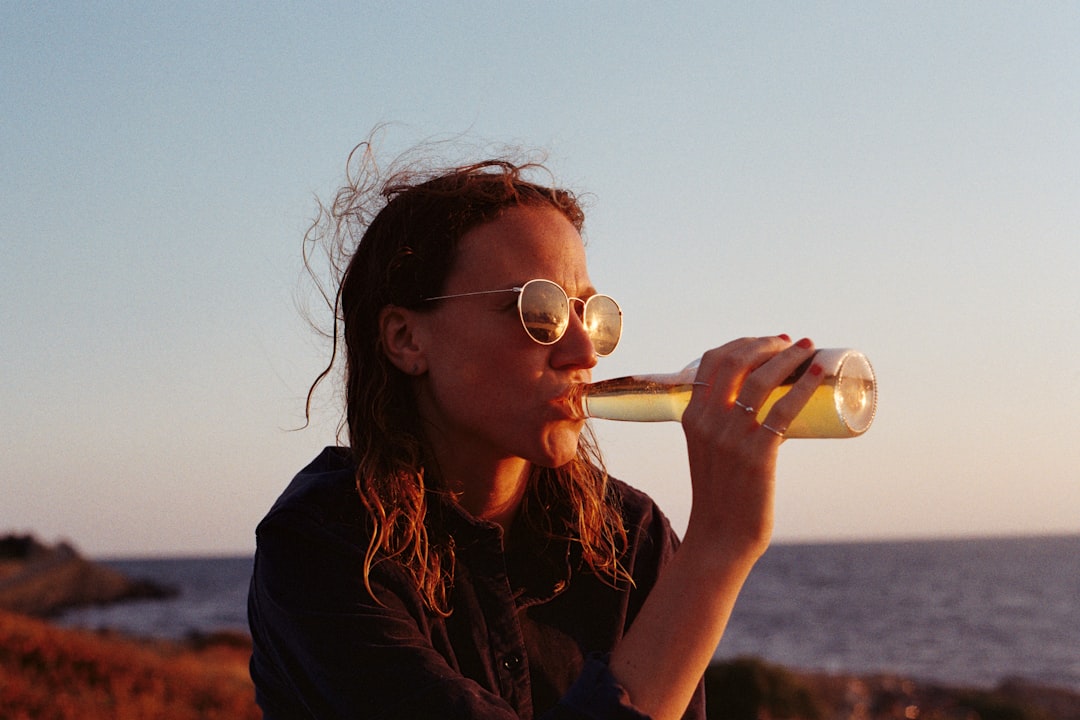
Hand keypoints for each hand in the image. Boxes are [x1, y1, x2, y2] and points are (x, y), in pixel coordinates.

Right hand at [680, 335, 823, 558]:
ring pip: (761, 380)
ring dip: (789, 357)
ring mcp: (731, 436)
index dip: (743, 343)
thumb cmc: (721, 495)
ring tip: (808, 350)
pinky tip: (821, 374)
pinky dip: (806, 386)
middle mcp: (708, 421)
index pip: (711, 361)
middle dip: (767, 344)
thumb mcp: (709, 451)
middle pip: (736, 361)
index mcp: (691, 416)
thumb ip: (724, 428)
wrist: (720, 536)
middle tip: (792, 343)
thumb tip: (766, 408)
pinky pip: (784, 409)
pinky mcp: (757, 454)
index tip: (768, 342)